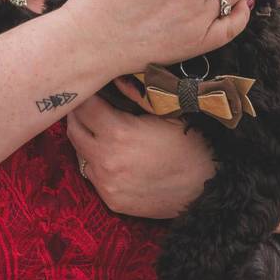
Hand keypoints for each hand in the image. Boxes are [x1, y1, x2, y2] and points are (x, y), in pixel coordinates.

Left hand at [66, 93, 215, 219]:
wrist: (206, 188)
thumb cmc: (190, 144)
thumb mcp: (166, 111)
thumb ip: (136, 94)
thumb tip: (115, 78)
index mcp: (118, 132)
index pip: (84, 107)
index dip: (86, 96)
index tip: (91, 90)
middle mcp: (106, 159)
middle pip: (74, 130)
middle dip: (78, 115)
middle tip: (88, 106)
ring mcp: (107, 183)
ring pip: (80, 154)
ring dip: (86, 140)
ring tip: (100, 130)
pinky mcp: (112, 200)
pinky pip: (92, 176)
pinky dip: (96, 163)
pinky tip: (113, 156)